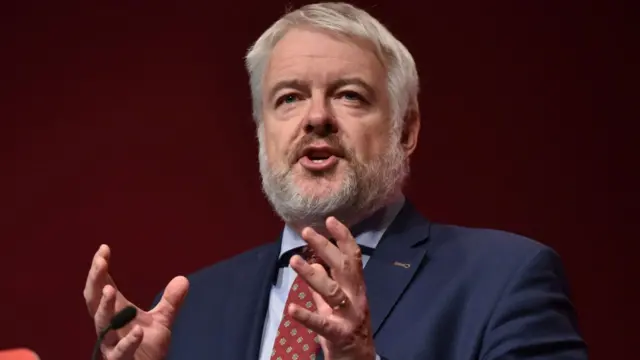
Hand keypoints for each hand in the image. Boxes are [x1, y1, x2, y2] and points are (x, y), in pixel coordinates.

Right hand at [83, 245, 188, 359]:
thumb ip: (169, 302)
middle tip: (100, 262)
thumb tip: (183, 279)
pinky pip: (120, 352)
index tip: (104, 248)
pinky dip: (128, 342)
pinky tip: (138, 331)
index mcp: (115, 313)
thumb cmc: (146, 350)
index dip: (100, 269)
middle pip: (93, 301)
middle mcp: (108, 326)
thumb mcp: (160, 322)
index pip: (101, 287)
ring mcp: (111, 344)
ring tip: (109, 290)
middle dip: (95, 281)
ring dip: (104, 307)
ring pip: (101, 324)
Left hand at [288, 217, 375, 359]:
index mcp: (356, 288)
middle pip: (343, 268)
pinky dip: (307, 315)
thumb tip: (316, 262)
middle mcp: (356, 298)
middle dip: (326, 247)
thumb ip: (326, 284)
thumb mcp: (336, 303)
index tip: (330, 219)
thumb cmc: (346, 328)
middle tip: (307, 231)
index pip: (353, 257)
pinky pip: (322, 323)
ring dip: (312, 275)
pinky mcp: (340, 334)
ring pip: (332, 291)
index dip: (343, 237)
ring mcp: (349, 316)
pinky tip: (291, 308)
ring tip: (293, 261)